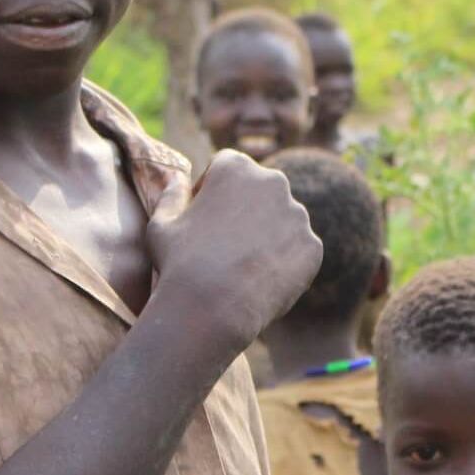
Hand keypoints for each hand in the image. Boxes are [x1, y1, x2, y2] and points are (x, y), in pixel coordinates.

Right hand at [144, 150, 322, 348]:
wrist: (212, 307)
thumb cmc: (179, 263)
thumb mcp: (161, 223)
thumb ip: (171, 195)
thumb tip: (177, 180)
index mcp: (236, 167)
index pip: (227, 168)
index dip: (213, 191)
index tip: (203, 217)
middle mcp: (273, 182)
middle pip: (261, 191)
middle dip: (247, 210)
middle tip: (227, 244)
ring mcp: (298, 215)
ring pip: (283, 221)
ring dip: (268, 235)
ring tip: (244, 266)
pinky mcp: (312, 247)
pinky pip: (298, 250)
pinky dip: (284, 262)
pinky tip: (261, 280)